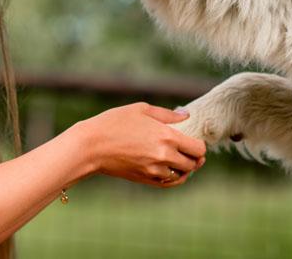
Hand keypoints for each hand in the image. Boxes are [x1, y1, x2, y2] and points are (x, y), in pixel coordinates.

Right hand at [75, 102, 206, 187]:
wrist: (91, 146)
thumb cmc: (114, 123)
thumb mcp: (141, 109)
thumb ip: (167, 114)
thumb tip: (186, 115)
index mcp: (167, 136)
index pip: (198, 148)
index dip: (200, 145)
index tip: (195, 140)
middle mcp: (164, 156)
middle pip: (193, 163)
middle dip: (195, 157)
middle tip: (191, 150)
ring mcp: (155, 170)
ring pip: (182, 175)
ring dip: (185, 168)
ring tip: (182, 159)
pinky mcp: (145, 180)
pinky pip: (169, 183)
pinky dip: (175, 178)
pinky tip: (173, 170)